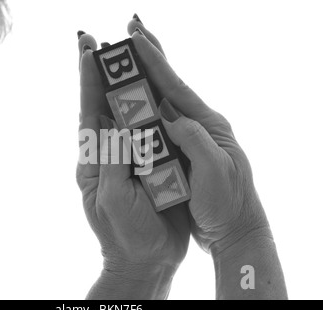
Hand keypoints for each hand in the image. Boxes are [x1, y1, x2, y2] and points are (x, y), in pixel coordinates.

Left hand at [76, 22, 189, 298]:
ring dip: (127, 83)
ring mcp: (129, 157)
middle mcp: (109, 153)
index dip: (87, 80)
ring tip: (127, 52)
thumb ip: (114, 160)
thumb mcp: (111, 197)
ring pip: (127, 113)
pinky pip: (148, 130)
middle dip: (103, 72)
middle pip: (105, 105)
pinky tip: (153, 89)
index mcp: (94, 161)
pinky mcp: (149, 163)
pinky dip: (149, 106)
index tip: (86, 49)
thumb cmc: (125, 235)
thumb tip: (118, 121)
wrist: (146, 259)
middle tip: (102, 39)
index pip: (89, 112)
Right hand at [128, 24, 270, 256]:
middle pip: (168, 84)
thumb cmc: (228, 205)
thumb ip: (194, 139)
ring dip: (142, 77)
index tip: (135, 38)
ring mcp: (188, 136)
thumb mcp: (216, 172)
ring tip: (125, 57)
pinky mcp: (179, 151)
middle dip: (149, 56)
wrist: (234, 230)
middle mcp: (198, 124)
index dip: (155, 61)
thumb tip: (167, 114)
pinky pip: (155, 123)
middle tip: (131, 29)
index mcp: (208, 125)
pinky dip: (141, 105)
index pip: (176, 86)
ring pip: (159, 100)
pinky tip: (131, 98)